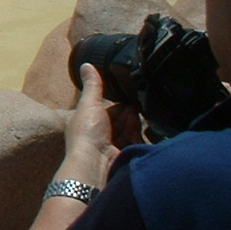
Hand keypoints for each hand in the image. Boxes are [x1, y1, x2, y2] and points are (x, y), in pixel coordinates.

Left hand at [64, 64, 138, 185]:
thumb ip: (93, 86)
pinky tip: (144, 134)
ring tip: (137, 125)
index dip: (122, 105)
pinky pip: (138, 145)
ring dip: (136, 127)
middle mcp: (102, 136)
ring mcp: (114, 148)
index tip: (130, 100)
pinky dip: (141, 139)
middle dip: (130, 116)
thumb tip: (86, 64)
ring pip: (132, 132)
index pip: (112, 110)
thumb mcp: (89, 104)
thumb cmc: (87, 134)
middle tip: (133, 113)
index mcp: (90, 122)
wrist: (95, 165)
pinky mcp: (126, 157)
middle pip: (124, 121)